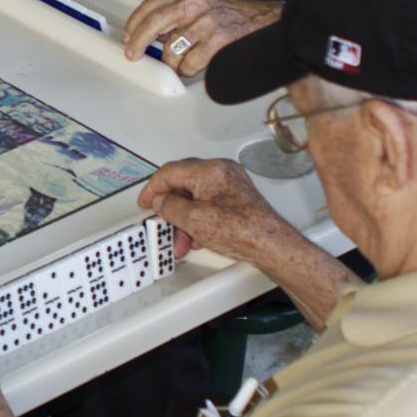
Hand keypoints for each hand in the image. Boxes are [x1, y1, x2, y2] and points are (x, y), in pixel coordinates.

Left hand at [122, 0, 279, 72]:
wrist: (264, 21)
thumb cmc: (228, 15)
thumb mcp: (199, 3)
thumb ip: (174, 13)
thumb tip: (147, 35)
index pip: (150, 6)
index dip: (134, 25)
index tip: (127, 38)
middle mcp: (195, 4)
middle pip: (154, 24)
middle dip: (138, 42)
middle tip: (132, 55)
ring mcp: (207, 23)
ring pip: (171, 50)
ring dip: (172, 62)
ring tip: (182, 60)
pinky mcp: (217, 42)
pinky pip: (189, 64)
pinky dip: (188, 69)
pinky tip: (196, 63)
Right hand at [137, 158, 294, 265]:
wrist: (271, 245)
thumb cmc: (243, 231)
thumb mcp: (194, 220)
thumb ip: (170, 206)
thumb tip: (160, 200)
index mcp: (210, 171)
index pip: (170, 172)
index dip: (152, 188)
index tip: (145, 201)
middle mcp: (221, 172)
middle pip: (183, 184)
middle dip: (171, 208)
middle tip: (162, 222)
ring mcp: (231, 183)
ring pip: (196, 196)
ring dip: (185, 219)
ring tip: (183, 240)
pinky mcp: (237, 197)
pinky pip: (209, 202)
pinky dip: (198, 218)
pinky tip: (197, 236)